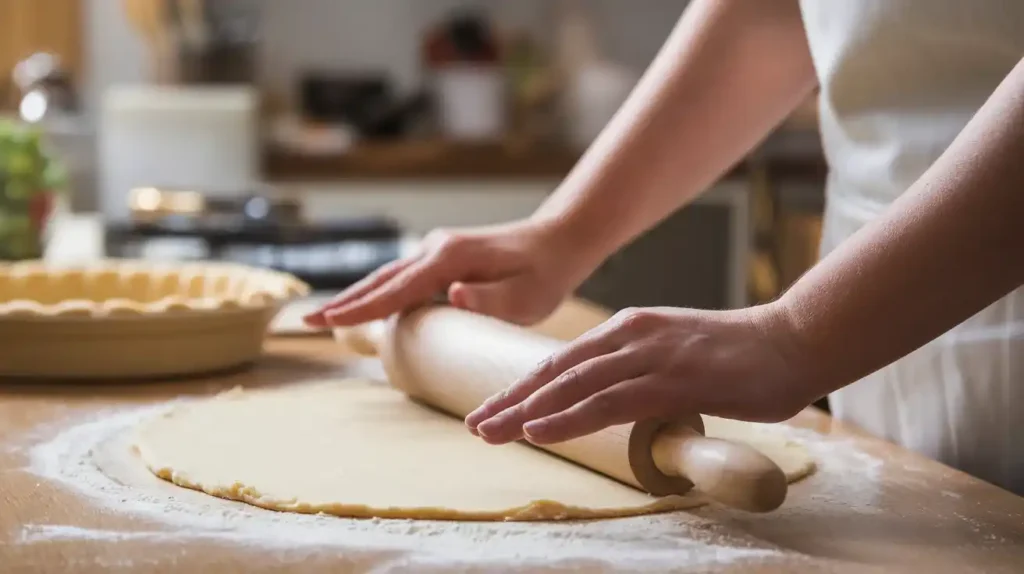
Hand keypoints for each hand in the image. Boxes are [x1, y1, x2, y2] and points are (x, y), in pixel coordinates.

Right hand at [304, 219, 597, 327]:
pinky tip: (365, 306)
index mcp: (449, 259)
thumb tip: (452, 294)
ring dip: (356, 296)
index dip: (362, 308)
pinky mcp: (443, 257)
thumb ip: (489, 298)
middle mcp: (436, 249)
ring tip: (325, 317)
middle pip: (381, 280)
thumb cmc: (544, 273)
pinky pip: (401, 277)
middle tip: (308, 321)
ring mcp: (437, 250)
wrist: (559, 240)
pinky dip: (377, 291)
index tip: (330, 322)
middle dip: (345, 302)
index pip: (397, 289)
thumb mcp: (526, 295)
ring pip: (387, 277)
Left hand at [464, 305, 817, 444]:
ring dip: (526, 411)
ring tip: (489, 432)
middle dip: (510, 399)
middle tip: (475, 424)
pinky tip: (539, 430)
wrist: (793, 341)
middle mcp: (631, 334)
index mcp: (629, 327)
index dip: (523, 385)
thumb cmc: (738, 354)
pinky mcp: (675, 380)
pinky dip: (569, 416)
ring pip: (573, 385)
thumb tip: (613, 400)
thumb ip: (640, 370)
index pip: (562, 359)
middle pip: (556, 371)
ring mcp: (651, 355)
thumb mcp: (674, 354)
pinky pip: (610, 402)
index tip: (492, 407)